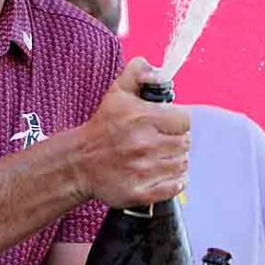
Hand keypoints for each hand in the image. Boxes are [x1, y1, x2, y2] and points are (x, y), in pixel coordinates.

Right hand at [70, 58, 190, 207]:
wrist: (79, 162)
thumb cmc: (103, 126)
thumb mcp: (117, 92)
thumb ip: (138, 72)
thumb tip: (160, 71)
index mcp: (140, 118)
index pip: (184, 120)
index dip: (176, 120)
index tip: (164, 123)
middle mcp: (143, 144)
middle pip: (185, 143)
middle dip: (174, 140)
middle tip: (158, 140)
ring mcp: (142, 170)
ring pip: (182, 164)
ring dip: (173, 160)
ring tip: (156, 156)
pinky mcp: (140, 192)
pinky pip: (175, 186)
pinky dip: (174, 181)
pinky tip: (160, 172)